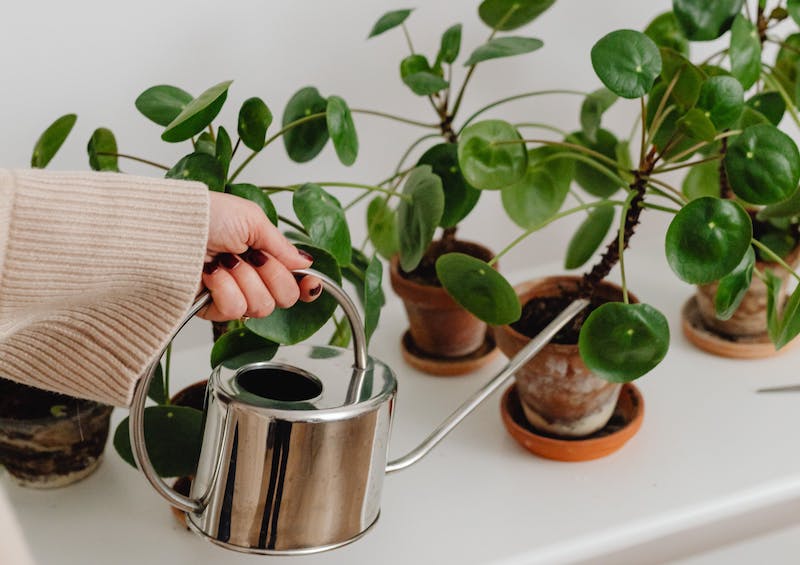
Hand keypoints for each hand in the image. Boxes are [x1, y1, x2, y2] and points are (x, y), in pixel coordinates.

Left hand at [199, 191, 320, 320]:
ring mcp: (232, 295)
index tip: (309, 283)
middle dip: (270, 274)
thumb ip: (281, 245)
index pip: (295, 281)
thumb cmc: (204, 215)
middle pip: (284, 298)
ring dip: (243, 279)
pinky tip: (210, 273)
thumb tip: (305, 262)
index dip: (306, 285)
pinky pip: (234, 311)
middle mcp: (251, 277)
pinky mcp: (211, 308)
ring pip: (261, 307)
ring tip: (223, 261)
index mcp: (263, 254)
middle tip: (251, 257)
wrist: (168, 228)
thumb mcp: (251, 219)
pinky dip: (223, 288)